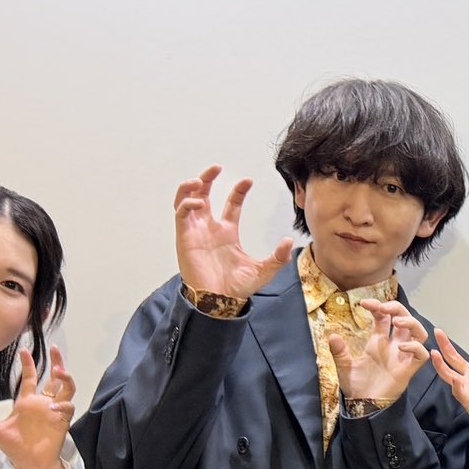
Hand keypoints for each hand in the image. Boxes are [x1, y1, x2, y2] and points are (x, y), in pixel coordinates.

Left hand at [0, 346, 75, 468]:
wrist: (30, 464)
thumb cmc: (14, 447)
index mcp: (27, 402)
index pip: (30, 378)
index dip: (28, 364)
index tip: (24, 350)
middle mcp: (43, 403)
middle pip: (54, 377)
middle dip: (56, 362)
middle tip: (55, 348)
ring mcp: (54, 410)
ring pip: (66, 388)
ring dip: (65, 378)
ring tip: (60, 371)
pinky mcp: (62, 420)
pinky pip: (68, 407)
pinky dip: (63, 404)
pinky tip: (54, 407)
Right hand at [174, 165, 294, 299]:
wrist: (220, 301)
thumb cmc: (237, 288)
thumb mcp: (264, 270)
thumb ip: (277, 257)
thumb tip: (288, 241)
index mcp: (227, 232)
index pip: (231, 204)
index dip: (238, 191)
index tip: (248, 180)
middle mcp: (209, 229)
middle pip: (204, 195)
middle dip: (207, 179)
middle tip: (216, 167)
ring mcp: (195, 232)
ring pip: (186, 201)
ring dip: (190, 187)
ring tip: (199, 180)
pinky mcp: (184, 238)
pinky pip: (181, 214)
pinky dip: (186, 203)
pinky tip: (198, 201)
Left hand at [328, 300, 429, 406]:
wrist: (363, 406)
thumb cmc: (356, 387)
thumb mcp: (343, 366)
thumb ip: (339, 352)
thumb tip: (332, 336)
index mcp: (378, 341)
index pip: (384, 316)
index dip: (378, 306)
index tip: (364, 303)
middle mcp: (393, 346)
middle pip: (404, 318)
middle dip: (397, 308)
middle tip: (384, 307)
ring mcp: (402, 356)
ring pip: (419, 332)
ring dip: (411, 322)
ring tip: (397, 322)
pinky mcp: (408, 369)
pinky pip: (421, 355)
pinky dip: (415, 347)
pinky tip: (401, 347)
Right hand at [429, 316, 468, 426]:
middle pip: (454, 356)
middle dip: (446, 344)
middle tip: (438, 331)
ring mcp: (467, 385)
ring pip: (448, 372)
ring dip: (440, 363)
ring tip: (434, 353)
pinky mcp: (466, 398)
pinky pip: (458, 391)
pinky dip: (457, 386)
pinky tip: (456, 381)